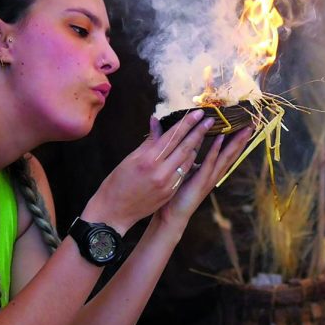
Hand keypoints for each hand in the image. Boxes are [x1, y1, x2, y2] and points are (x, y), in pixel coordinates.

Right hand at [82, 110, 214, 233]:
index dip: (187, 123)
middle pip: (185, 147)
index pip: (173, 136)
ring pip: (188, 160)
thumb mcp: (130, 159)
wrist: (114, 211)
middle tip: (210, 120)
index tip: (198, 113)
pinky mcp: (170, 192)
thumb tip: (156, 121)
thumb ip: (148, 141)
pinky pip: (184, 173)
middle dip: (199, 131)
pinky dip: (189, 161)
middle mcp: (160, 171)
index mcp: (148, 159)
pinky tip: (194, 152)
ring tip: (204, 133)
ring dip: (197, 146)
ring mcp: (167, 184)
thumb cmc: (117, 182)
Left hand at [154, 126, 252, 228]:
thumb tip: (190, 140)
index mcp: (212, 170)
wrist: (172, 214)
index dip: (237, 139)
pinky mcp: (201, 181)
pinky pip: (209, 163)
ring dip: (235, 142)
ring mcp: (210, 177)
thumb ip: (189, 154)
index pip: (228, 151)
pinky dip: (215, 150)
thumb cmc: (178, 192)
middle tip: (252, 123)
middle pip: (233, 153)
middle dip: (243, 138)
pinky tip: (220, 138)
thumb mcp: (185, 169)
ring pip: (226, 156)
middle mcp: (215, 173)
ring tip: (244, 129)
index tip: (245, 125)